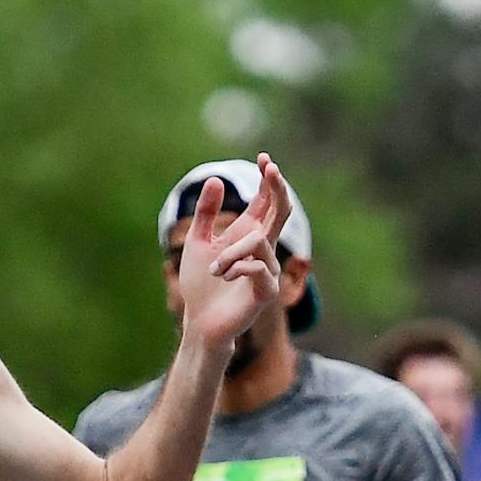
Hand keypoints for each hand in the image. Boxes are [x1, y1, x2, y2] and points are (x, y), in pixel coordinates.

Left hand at [176, 154, 291, 350]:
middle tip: (271, 168)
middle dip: (278, 188)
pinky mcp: (267, 291)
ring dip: (232, 252)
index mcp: (249, 235)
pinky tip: (226, 278)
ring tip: (216, 270)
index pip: (267, 202)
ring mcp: (268, 270)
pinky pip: (257, 266)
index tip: (264, 159)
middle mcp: (264, 250)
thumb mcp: (198, 242)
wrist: (199, 321)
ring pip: (259, 241)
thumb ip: (207, 213)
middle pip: (281, 212)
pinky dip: (237, 268)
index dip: (269, 180)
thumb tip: (217, 179)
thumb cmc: (201, 285)